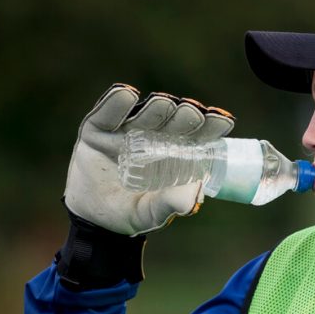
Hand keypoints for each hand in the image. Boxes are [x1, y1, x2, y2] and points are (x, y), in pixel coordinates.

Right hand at [63, 84, 234, 235]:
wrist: (91, 218)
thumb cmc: (129, 213)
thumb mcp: (150, 214)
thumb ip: (170, 205)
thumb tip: (195, 192)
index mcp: (174, 154)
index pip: (197, 135)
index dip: (211, 126)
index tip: (223, 122)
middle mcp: (153, 136)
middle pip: (174, 118)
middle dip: (186, 115)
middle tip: (192, 114)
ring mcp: (125, 130)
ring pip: (145, 111)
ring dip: (158, 107)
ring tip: (164, 105)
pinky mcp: (97, 129)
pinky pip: (107, 112)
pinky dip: (116, 102)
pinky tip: (126, 94)